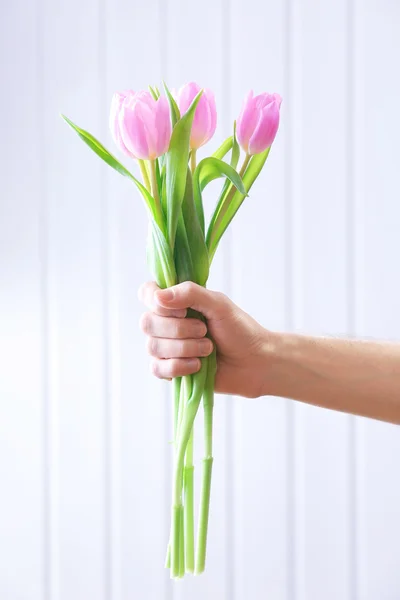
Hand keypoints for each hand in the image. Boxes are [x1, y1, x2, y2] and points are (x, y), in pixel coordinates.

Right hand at [138, 281, 269, 397]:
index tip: (182, 310)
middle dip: (178, 329)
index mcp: (176, 303)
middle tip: (204, 330)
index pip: (147, 293)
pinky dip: (180, 366)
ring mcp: (166, 348)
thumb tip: (158, 296)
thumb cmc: (239, 330)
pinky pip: (157, 368)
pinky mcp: (170, 371)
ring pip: (153, 347)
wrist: (255, 363)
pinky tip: (198, 366)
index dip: (156, 301)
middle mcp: (166, 323)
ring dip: (185, 348)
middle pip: (147, 322)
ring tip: (208, 349)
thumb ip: (190, 294)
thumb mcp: (219, 304)